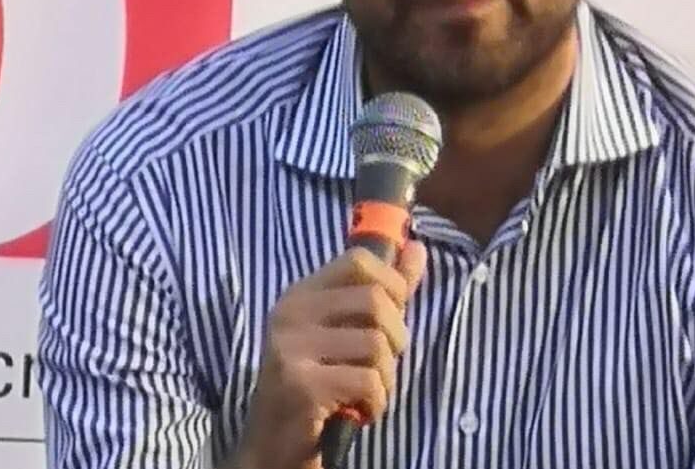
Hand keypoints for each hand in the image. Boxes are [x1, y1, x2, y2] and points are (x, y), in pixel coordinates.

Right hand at [231, 241, 427, 468]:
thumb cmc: (320, 385)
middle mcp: (290, 314)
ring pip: (375, 343)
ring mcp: (290, 348)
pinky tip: (360, 411)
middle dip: (395, 337)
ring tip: (367, 391)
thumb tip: (418, 248)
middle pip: (374, 300)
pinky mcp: (300, 384)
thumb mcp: (349, 332)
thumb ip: (385, 291)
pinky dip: (377, 401)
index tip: (394, 314)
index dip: (391, 284)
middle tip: (380, 364)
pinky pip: (367, 379)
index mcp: (301, 294)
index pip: (358, 260)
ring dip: (386, 376)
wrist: (276, 445)